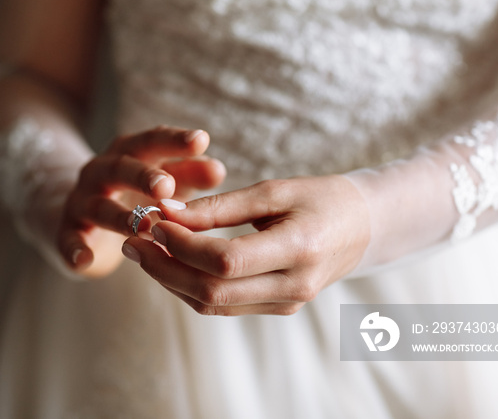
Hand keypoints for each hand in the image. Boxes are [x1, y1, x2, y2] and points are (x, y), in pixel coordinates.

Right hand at [58, 126, 225, 277]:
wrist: (78, 215)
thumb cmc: (135, 195)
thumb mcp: (165, 182)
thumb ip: (189, 174)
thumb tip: (218, 169)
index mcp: (128, 153)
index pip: (151, 141)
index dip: (174, 141)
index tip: (201, 140)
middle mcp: (101, 172)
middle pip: (120, 168)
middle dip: (142, 176)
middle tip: (166, 186)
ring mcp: (82, 201)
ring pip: (99, 206)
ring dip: (119, 217)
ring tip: (141, 228)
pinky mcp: (68, 231)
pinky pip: (68, 239)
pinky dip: (75, 250)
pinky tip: (84, 259)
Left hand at [122, 175, 370, 314]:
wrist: (364, 227)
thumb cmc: (322, 198)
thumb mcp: (273, 190)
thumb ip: (220, 206)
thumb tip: (167, 213)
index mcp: (299, 250)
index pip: (224, 260)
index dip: (182, 244)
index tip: (153, 221)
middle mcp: (293, 286)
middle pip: (212, 291)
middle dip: (164, 267)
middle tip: (134, 240)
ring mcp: (286, 303)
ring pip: (211, 304)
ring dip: (170, 279)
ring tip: (144, 249)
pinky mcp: (276, 307)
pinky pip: (223, 305)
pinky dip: (190, 285)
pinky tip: (171, 261)